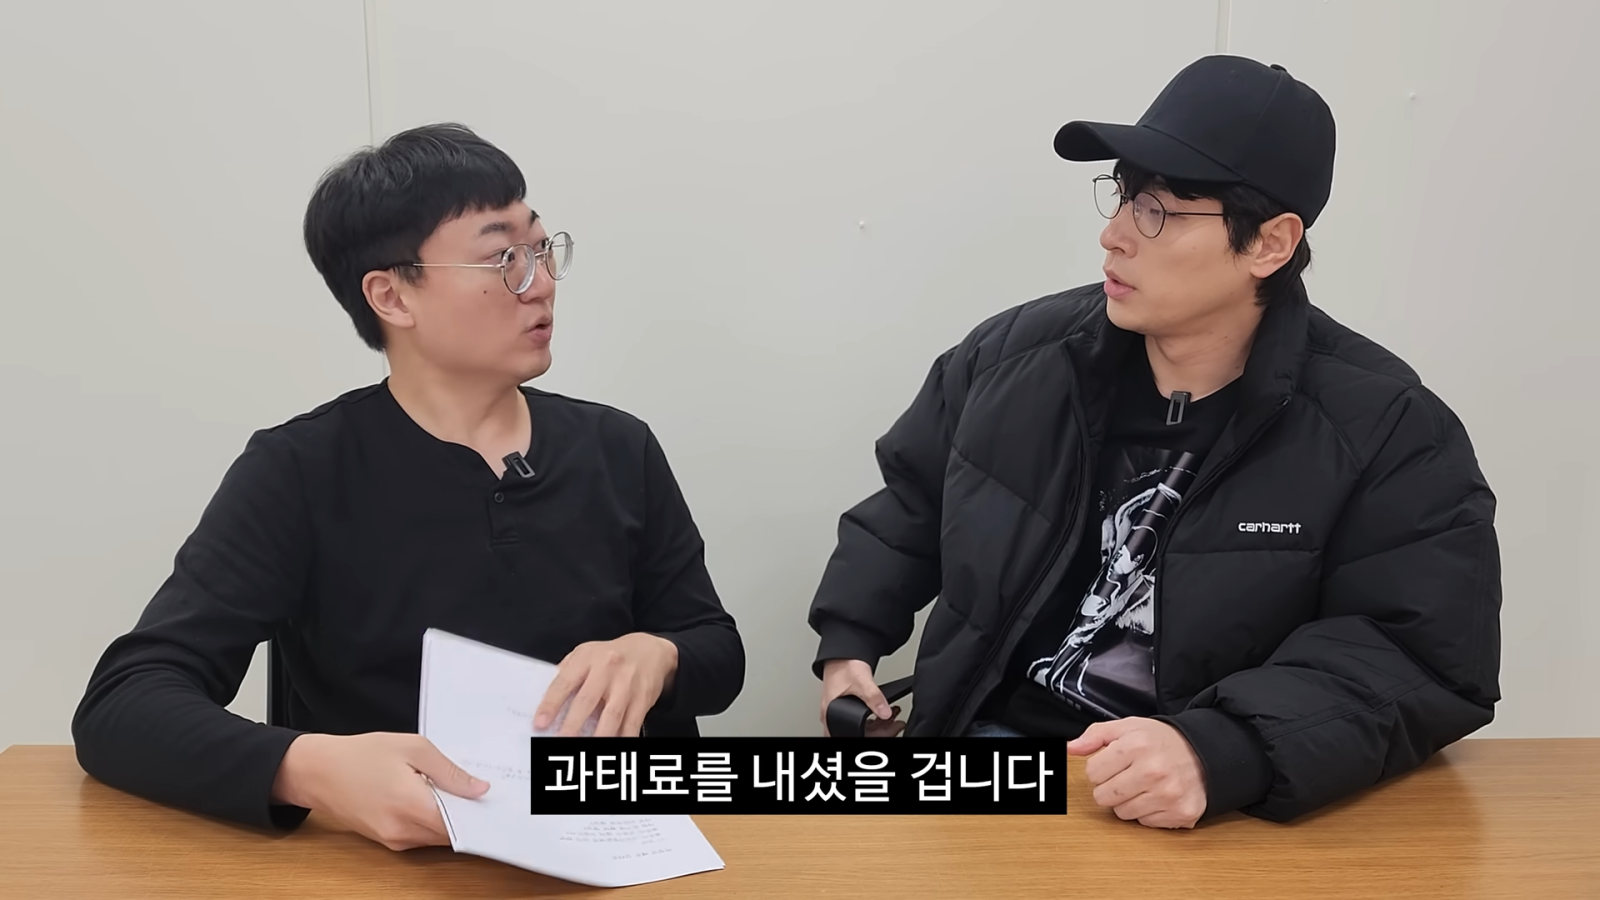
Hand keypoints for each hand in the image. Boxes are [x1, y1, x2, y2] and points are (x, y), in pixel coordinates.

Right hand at [270, 732, 487, 850]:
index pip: (459, 826)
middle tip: (482, 793)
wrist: (318, 771)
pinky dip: (432, 821)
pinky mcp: (386, 841)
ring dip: (450, 820)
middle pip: (450, 834)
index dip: (481, 817)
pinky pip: (420, 836)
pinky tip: (433, 798)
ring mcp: (393, 840)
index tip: (497, 804)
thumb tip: (480, 790)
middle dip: (468, 817)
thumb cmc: (362, 754)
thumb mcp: (412, 748)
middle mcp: (402, 831)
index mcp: (409, 806)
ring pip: (436, 837)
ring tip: (456, 791)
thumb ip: (449, 772)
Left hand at [534, 633, 679, 736]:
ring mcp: (626, 685)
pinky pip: (631, 723)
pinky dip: (622, 738)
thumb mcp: (586, 653)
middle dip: (572, 724)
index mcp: (587, 658)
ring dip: (598, 736)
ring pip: (611, 715)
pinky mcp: (642, 699)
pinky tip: (614, 748)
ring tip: (586, 751)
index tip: (540, 723)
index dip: (551, 704)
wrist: (651, 650)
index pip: (564, 682)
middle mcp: (607, 670)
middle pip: (587, 700)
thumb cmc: (612, 655)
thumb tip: (547, 701)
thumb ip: (567, 673)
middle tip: (559, 741)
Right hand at [819, 659, 903, 736]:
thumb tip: (885, 712)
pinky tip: (884, 715)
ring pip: (859, 729)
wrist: (842, 654)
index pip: (848, 733)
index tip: (884, 732)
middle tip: (894, 726)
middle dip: (878, 732)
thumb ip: (874, 697)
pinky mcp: (844, 709)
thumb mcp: (861, 682)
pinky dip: (873, 721)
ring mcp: (837, 713)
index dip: (869, 735)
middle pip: (855, 734)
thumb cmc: (844, 666)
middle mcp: (831, 716)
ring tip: (893, 721)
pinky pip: (860, 722)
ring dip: (877, 727)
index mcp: (830, 713)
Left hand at [1067, 717, 1205, 828]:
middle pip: (1103, 797)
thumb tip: (1069, 748)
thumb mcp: (1127, 727)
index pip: (1092, 773)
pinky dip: (1148, 812)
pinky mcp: (1181, 812)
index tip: (1114, 764)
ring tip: (1143, 786)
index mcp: (1136, 746)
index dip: (1100, 769)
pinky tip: (1158, 796)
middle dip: (1110, 788)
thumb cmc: (1160, 741)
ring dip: (1128, 802)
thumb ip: (1095, 735)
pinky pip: (1146, 823)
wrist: (1203, 752)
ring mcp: (1168, 794)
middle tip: (1127, 777)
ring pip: (1122, 813)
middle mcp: (1153, 771)